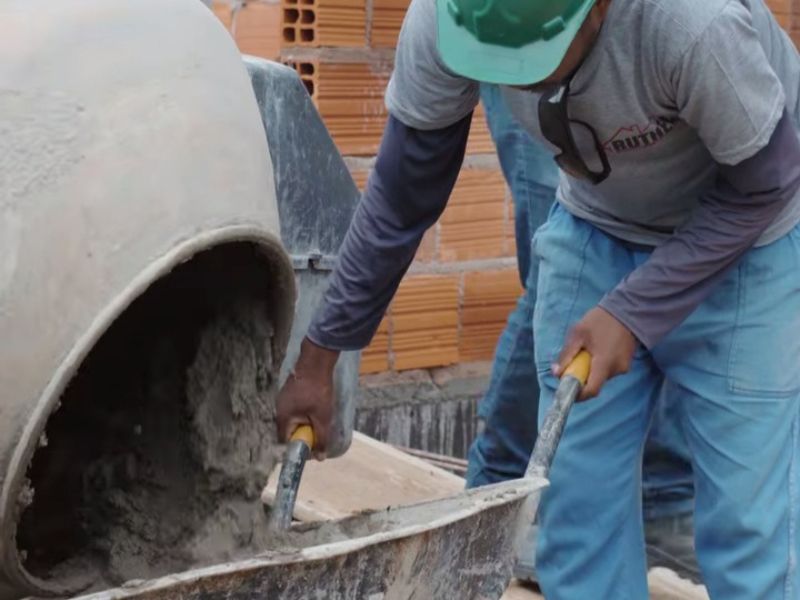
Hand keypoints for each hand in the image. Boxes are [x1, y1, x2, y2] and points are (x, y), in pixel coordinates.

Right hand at [276, 337, 339, 459]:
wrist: (316, 361)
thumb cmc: (318, 390)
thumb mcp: (322, 417)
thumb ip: (321, 438)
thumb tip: (320, 457)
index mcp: (282, 419)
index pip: (285, 443)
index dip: (299, 448)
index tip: (312, 449)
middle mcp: (278, 410)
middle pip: (288, 432)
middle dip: (303, 435)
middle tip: (318, 435)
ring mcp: (282, 400)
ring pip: (292, 420)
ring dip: (304, 424)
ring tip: (318, 420)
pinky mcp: (288, 393)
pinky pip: (294, 410)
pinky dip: (303, 413)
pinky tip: (315, 408)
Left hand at [553, 307, 636, 400]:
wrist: (628, 309)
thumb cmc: (601, 320)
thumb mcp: (578, 334)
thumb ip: (566, 355)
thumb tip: (556, 372)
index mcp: (604, 363)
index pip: (592, 390)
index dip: (578, 394)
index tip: (567, 388)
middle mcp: (616, 369)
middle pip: (595, 383)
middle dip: (582, 377)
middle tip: (575, 360)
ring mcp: (624, 367)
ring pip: (601, 376)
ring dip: (591, 369)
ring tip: (588, 350)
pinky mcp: (626, 363)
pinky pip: (608, 370)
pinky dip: (599, 364)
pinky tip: (598, 349)